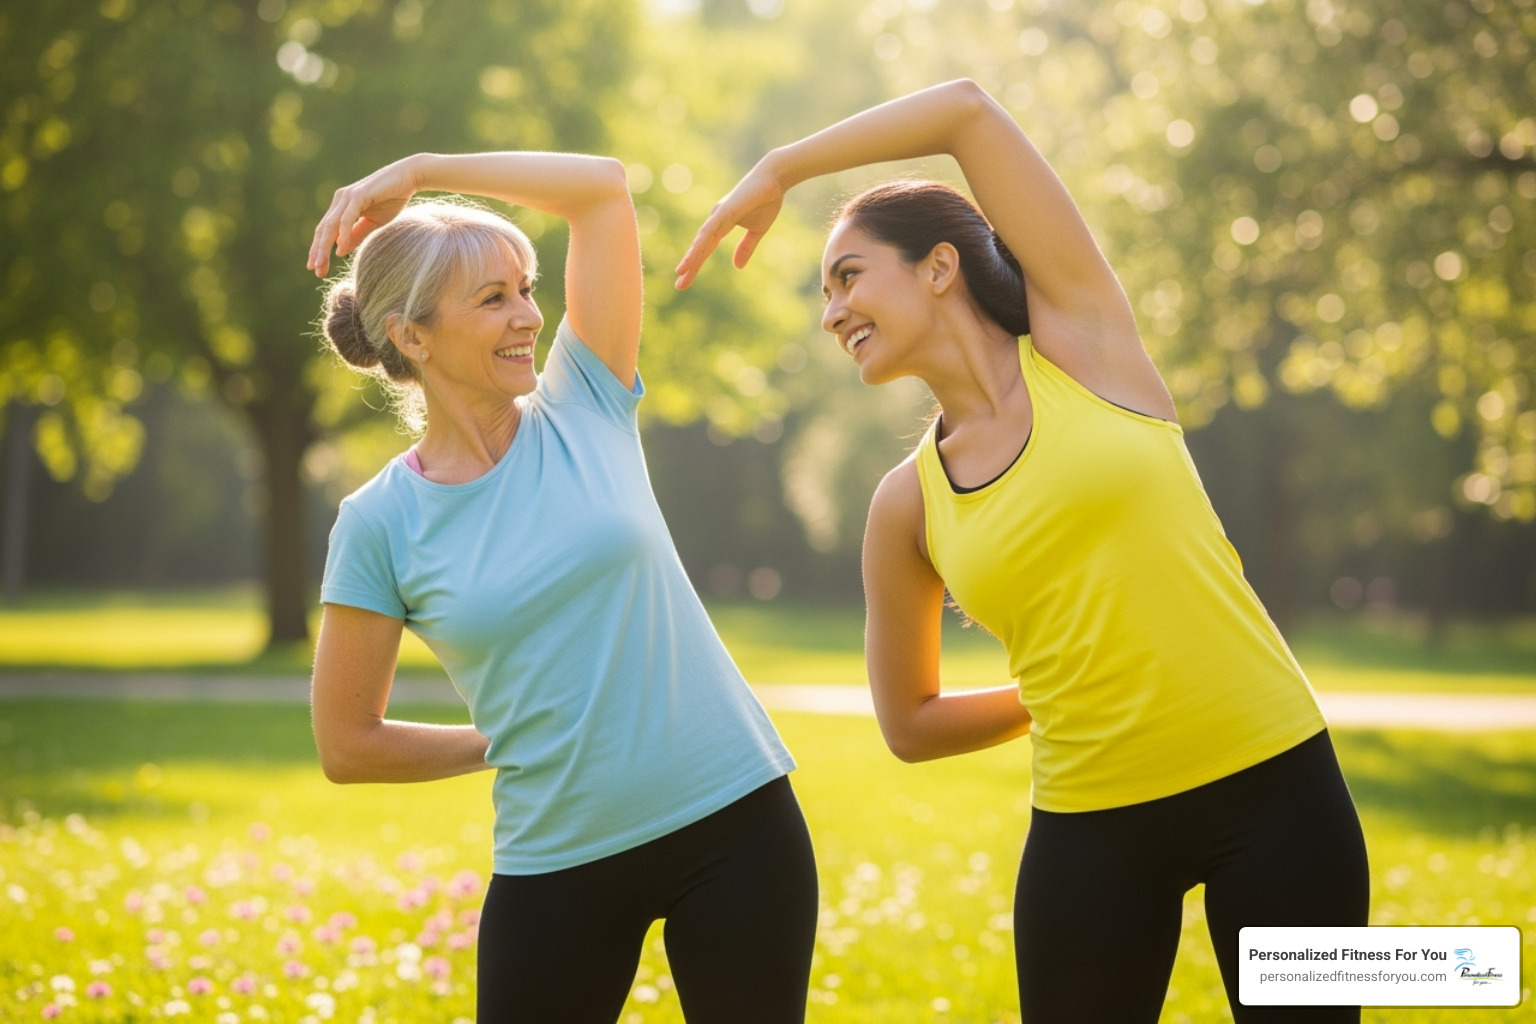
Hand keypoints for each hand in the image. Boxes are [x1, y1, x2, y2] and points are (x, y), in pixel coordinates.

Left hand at [307, 155, 426, 276]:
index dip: (320, 249)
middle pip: (323, 229)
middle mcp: (340, 200)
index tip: (317, 268)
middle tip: (315, 271)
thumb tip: (340, 250)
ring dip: (324, 246)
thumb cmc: (392, 198)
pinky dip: (343, 234)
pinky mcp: (358, 195)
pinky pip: (347, 218)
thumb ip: (356, 235)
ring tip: (321, 264)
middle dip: (318, 251)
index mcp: (342, 206)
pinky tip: (340, 248)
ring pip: (331, 225)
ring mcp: (348, 196)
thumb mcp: (373, 222)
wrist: (409, 177)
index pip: (326, 231)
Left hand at [673, 159, 785, 289]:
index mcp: (721, 225)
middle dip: (689, 267)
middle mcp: (715, 220)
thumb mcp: (757, 231)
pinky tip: (693, 255)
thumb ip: (745, 248)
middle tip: (679, 285)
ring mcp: (718, 215)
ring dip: (691, 257)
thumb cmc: (766, 201)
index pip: (705, 250)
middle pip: (699, 248)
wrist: (774, 179)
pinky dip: (701, 243)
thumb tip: (737, 267)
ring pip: (702, 241)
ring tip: (681, 273)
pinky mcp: (724, 211)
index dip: (695, 265)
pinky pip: (710, 231)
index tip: (684, 281)